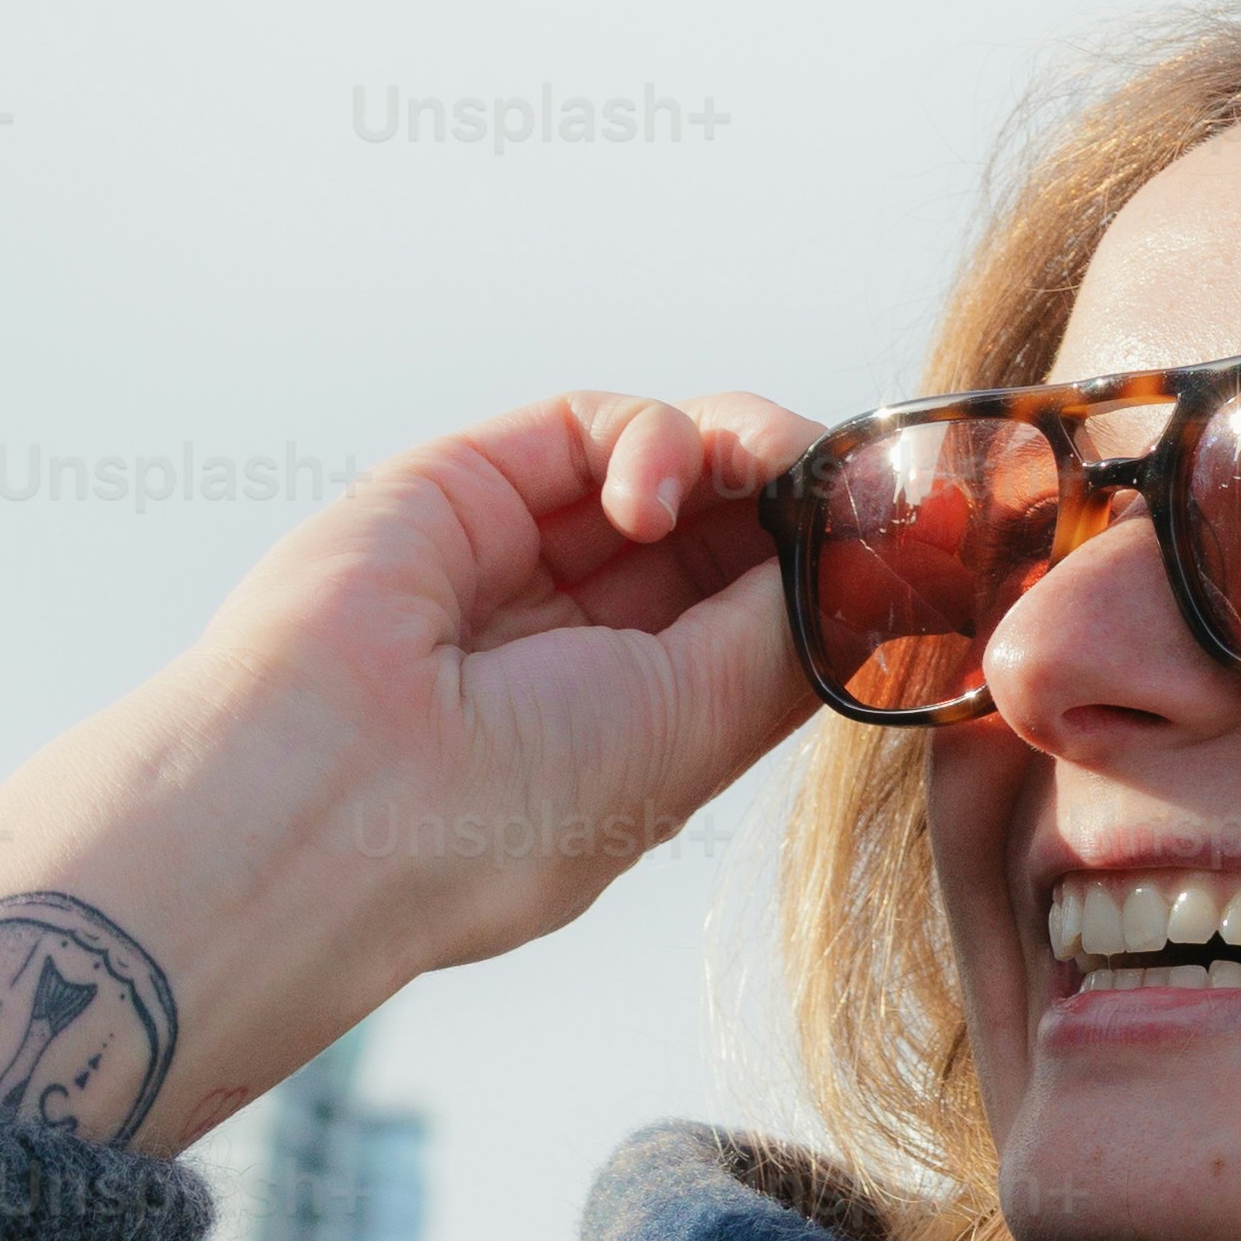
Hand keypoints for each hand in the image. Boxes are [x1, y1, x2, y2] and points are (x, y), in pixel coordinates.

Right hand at [0, 391, 818, 1149]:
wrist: (321, 799)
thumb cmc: (502, 814)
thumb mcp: (691, 736)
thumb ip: (780, 639)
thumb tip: (857, 561)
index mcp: (642, 725)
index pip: (770, 620)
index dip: (843, 573)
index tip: (920, 543)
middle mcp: (587, 639)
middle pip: (739, 531)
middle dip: (811, 502)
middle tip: (871, 486)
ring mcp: (528, 557)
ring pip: (684, 466)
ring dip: (750, 455)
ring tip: (764, 473)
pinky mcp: (473, 483)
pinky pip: (600, 426)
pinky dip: (661, 436)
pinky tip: (656, 489)